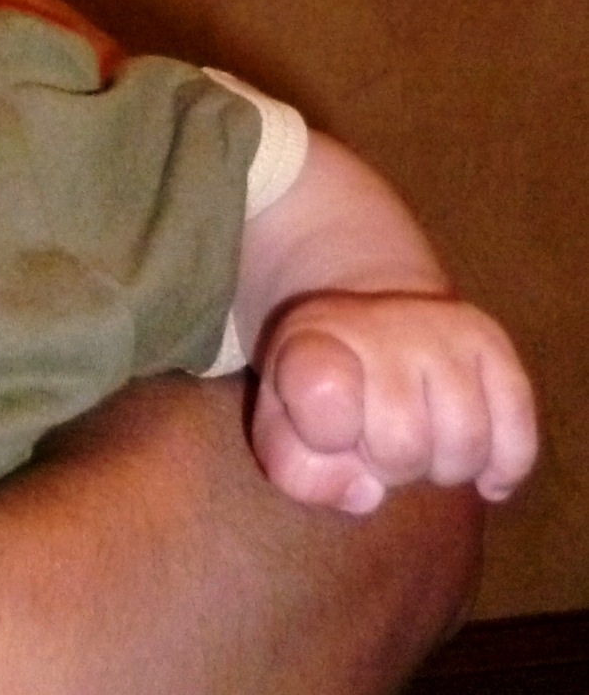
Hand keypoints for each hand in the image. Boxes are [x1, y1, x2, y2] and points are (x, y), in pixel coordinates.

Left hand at [252, 291, 537, 514]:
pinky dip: (503, 468)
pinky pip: (517, 437)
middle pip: (404, 444)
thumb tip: (365, 493)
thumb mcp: (283, 425)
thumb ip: (300, 470)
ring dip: (443, 466)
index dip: (326, 438)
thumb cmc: (323, 389)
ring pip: (466, 443)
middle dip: (389, 464)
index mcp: (312, 340)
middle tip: (377, 442)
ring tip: (422, 443)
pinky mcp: (491, 343)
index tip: (329, 434)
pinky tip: (480, 471)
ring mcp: (441, 331)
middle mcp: (381, 326)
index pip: (323, 397)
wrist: (372, 308)